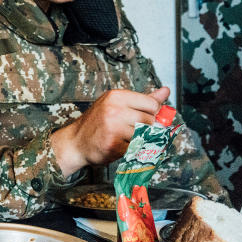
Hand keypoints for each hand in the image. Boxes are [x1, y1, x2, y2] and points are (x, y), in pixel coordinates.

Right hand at [52, 87, 169, 175]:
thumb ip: (143, 100)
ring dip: (137, 139)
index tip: (143, 117)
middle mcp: (114, 109)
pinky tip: (118, 145)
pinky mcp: (113, 143)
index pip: (152, 104)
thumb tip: (166, 91)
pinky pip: (135, 148)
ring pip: (144, 135)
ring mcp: (113, 126)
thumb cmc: (98, 123)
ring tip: (123, 138)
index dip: (152, 113)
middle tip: (129, 130)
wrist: (76, 142)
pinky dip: (130, 150)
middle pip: (150, 120)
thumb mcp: (117, 105)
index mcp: (116, 96)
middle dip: (145, 128)